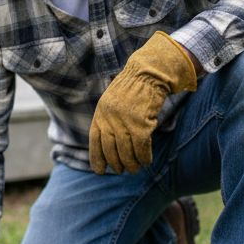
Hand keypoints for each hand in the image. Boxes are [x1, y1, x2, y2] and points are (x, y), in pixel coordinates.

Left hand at [89, 31, 196, 173]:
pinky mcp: (141, 123)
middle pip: (111, 149)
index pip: (95, 140)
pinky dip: (144, 157)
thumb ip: (108, 119)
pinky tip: (147, 161)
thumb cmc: (133, 87)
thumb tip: (108, 143)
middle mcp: (110, 118)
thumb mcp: (112, 101)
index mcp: (101, 112)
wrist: (148, 72)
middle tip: (123, 170)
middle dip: (117, 163)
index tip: (100, 171)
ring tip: (135, 169)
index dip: (97, 158)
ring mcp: (125, 121)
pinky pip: (142, 147)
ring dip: (131, 163)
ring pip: (126, 151)